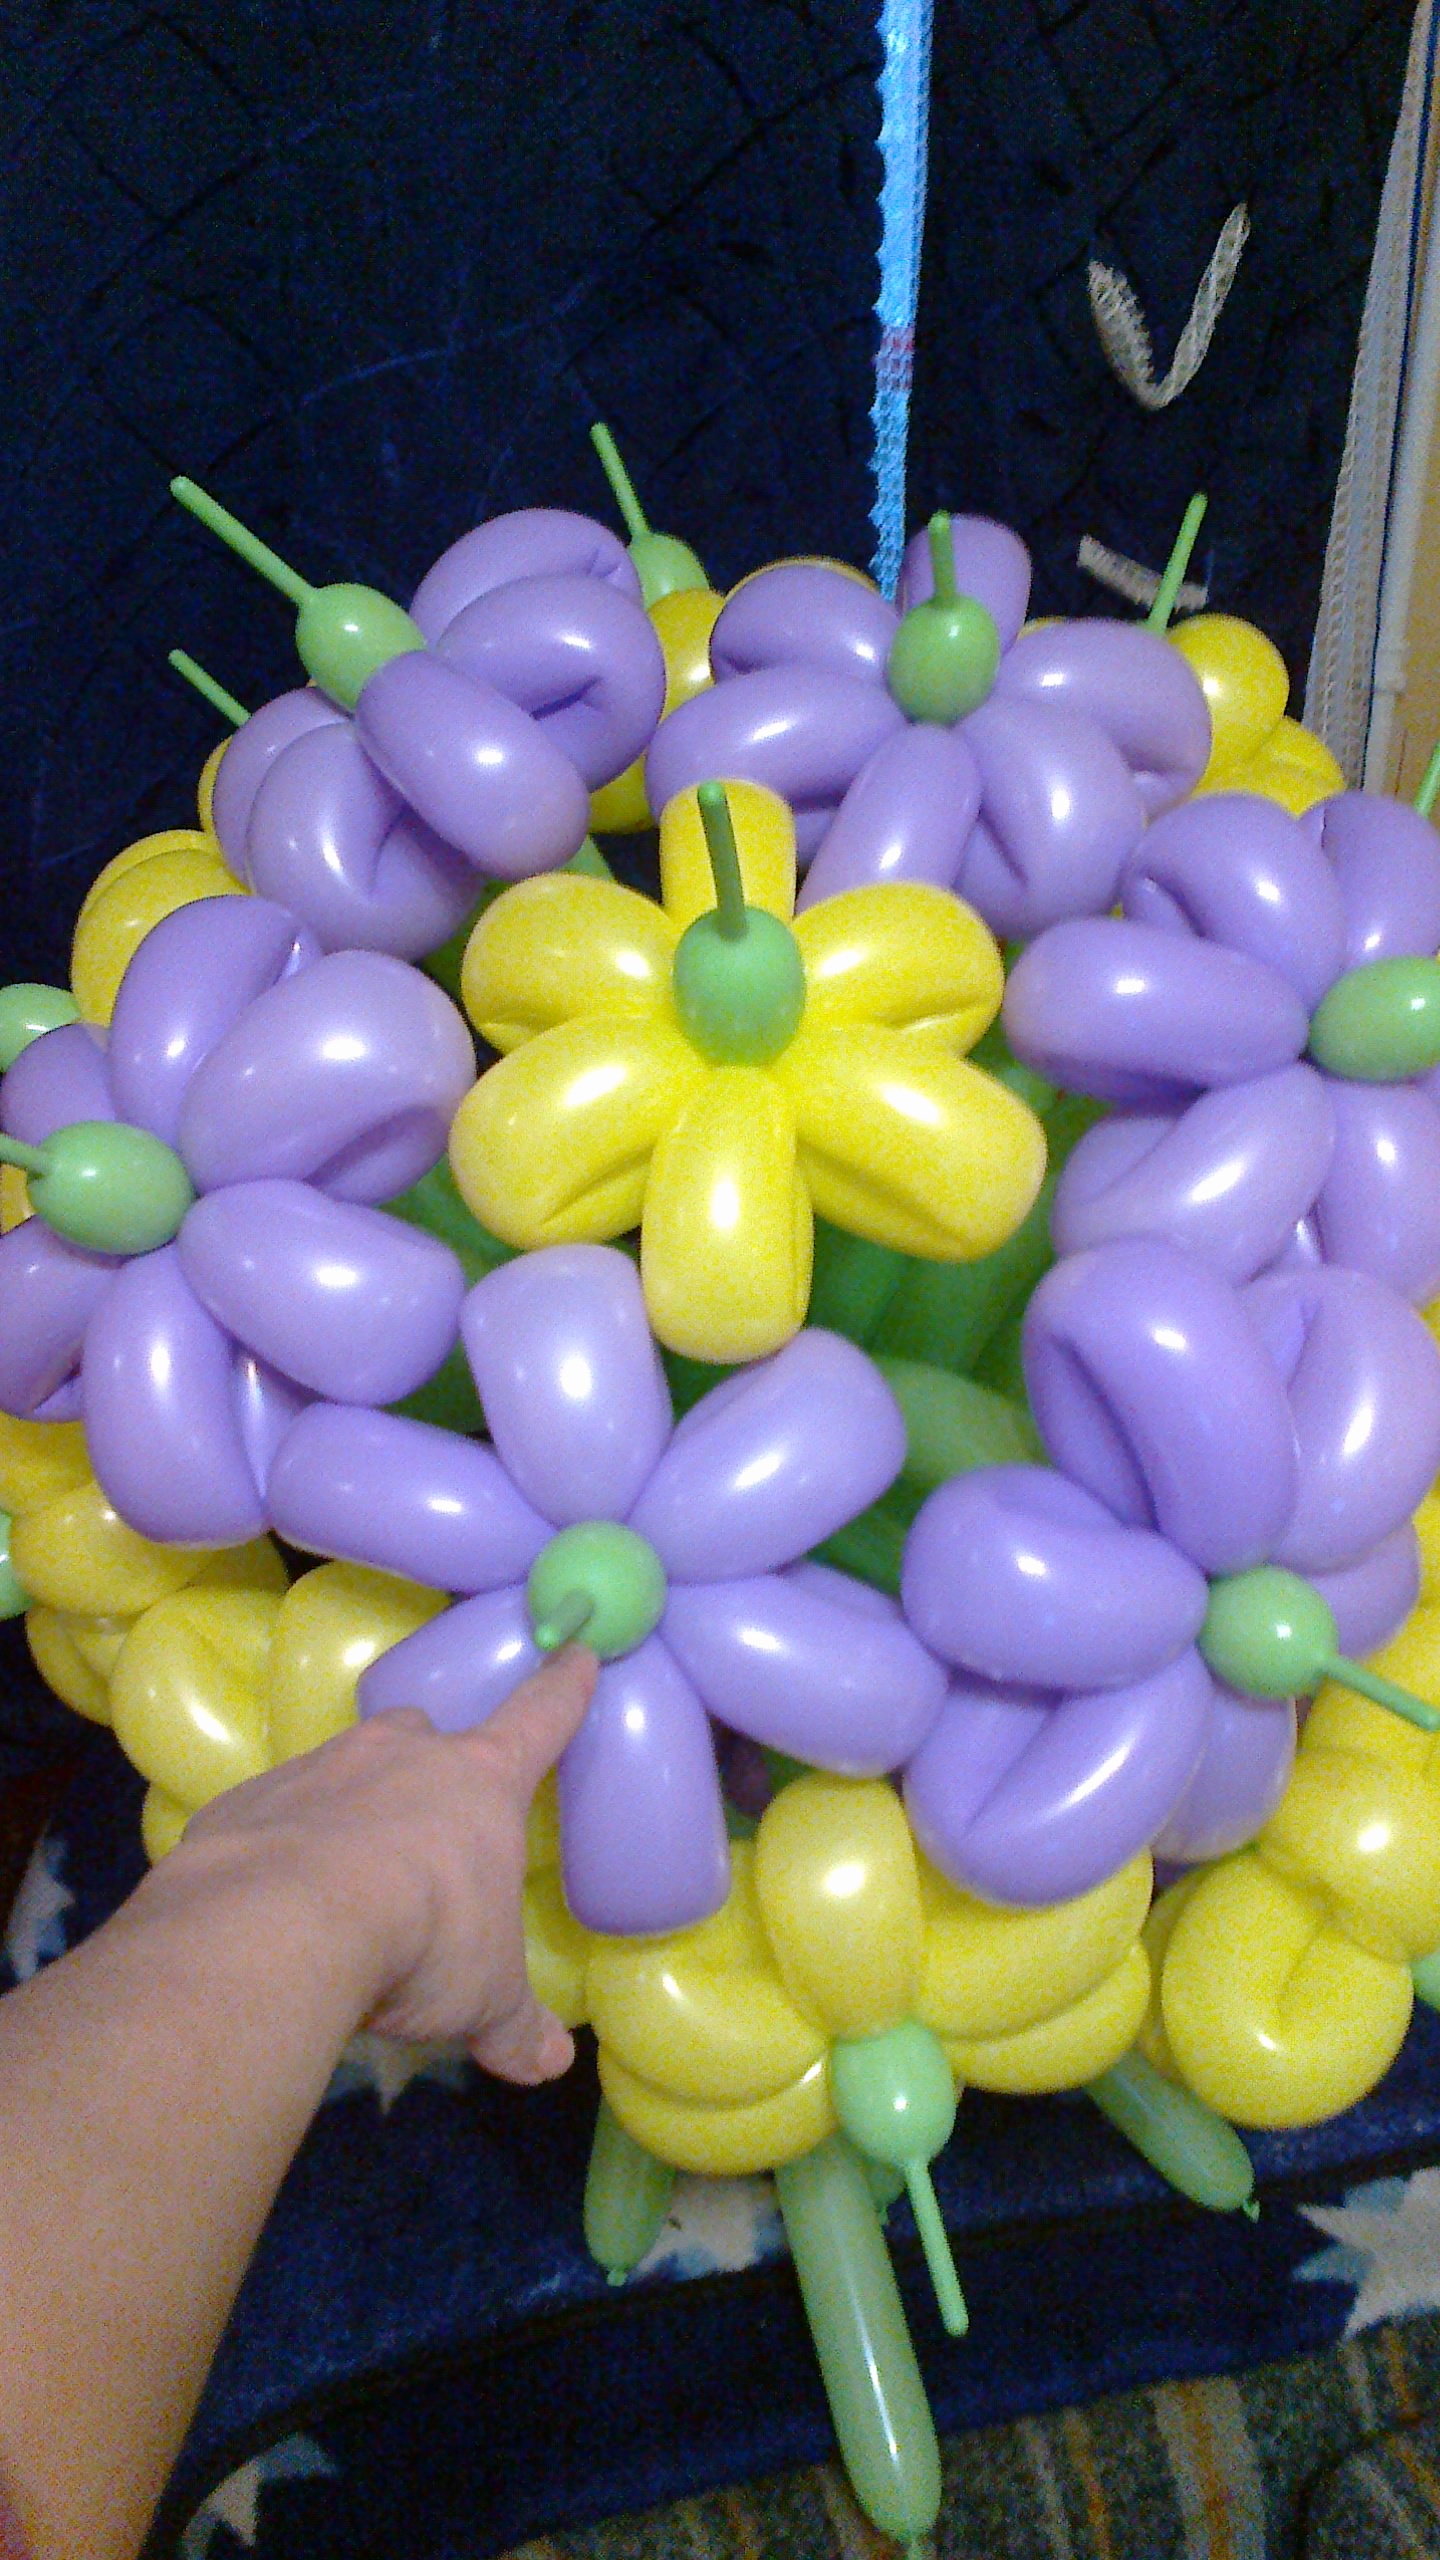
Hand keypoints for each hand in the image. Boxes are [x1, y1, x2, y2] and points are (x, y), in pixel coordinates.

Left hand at [166, 1646, 597, 2083]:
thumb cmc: (421, 1941)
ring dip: (350, 1806)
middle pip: (424, 1734)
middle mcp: (399, 1756)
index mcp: (479, 1782)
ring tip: (343, 1877)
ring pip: (345, 1765)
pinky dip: (280, 1841)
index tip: (575, 1653)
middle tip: (425, 1825)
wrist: (278, 1925)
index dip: (562, 1688)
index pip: (539, 1719)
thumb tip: (550, 2066)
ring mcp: (318, 1768)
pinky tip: (272, 1899)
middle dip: (428, 1765)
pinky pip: (273, 1811)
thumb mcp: (482, 1998)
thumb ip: (516, 2027)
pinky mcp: (245, 1800)